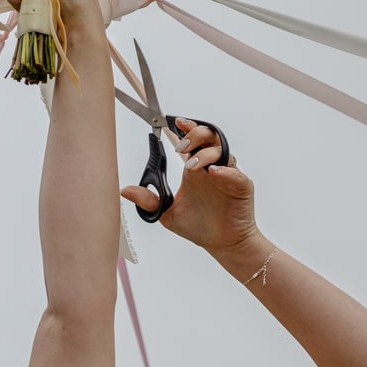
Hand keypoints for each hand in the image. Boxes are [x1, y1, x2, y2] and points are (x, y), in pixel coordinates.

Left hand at [121, 121, 258, 253]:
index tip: (174, 122)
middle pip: (209, 137)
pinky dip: (224, 171)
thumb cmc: (198, 227)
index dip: (185, 129)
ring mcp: (228, 175)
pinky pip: (236, 173)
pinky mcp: (241, 186)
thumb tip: (124, 190)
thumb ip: (148, 200)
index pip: (191, 141)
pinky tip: (212, 173)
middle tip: (181, 146)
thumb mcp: (167, 213)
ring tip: (189, 166)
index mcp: (194, 169)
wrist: (222, 244)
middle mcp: (211, 167)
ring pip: (222, 150)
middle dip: (196, 135)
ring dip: (205, 154)